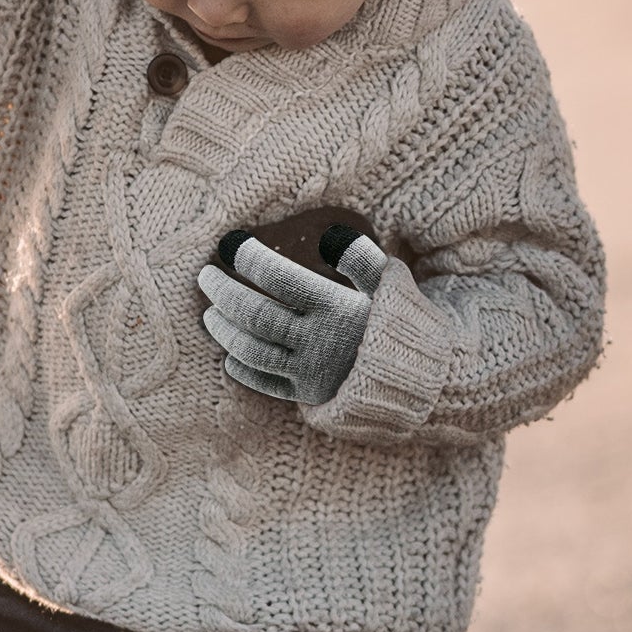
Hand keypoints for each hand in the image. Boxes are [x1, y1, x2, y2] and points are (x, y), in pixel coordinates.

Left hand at [197, 224, 387, 403]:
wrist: (426, 383)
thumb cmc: (404, 323)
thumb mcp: (393, 287)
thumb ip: (365, 260)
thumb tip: (331, 236)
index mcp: (338, 309)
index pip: (282, 280)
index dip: (251, 259)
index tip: (230, 244)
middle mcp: (320, 341)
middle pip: (257, 315)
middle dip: (223, 293)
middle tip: (204, 276)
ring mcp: (311, 372)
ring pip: (252, 351)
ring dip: (224, 330)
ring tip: (209, 313)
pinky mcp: (308, 395)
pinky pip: (264, 383)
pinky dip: (242, 368)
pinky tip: (229, 353)